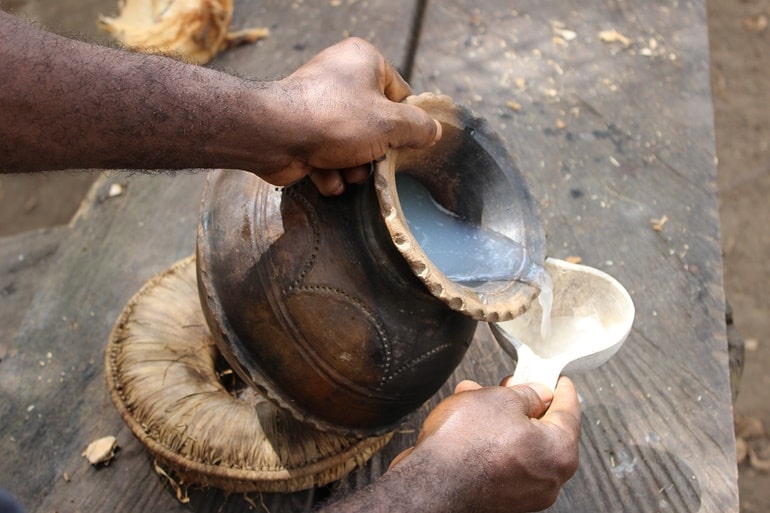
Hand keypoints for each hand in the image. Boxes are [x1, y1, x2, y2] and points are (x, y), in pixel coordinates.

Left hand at [264, 37, 441, 194]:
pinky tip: (323, 174)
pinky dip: (329, 171)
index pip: (400, 95)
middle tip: (370, 161)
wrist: (274, 136)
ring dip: (353, 168)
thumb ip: (418, 128)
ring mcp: (320, 106)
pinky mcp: (303, 133)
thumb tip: (434, 132)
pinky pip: (329, 156)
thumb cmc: (335, 120)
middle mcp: (340, 78)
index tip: (402, 143)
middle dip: (374, 153)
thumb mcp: (390, 124)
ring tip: (343, 169)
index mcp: (364, 61)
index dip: (404, 123)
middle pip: (377, 125)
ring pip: (354, 146)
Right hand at [387, 377, 580, 512]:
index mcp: (559, 452)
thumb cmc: (464, 445)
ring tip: (475, 396)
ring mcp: (525, 492)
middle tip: (510, 384)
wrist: (429, 484)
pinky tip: (470, 421)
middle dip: (520, 401)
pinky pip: (505, 460)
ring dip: (500, 418)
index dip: (561, 389)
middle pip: (542, 429)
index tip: (559, 381)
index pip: (570, 412)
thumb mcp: (499, 399)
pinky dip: (493, 440)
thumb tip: (538, 394)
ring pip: (520, 443)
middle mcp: (548, 478)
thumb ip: (526, 394)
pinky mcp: (502, 498)